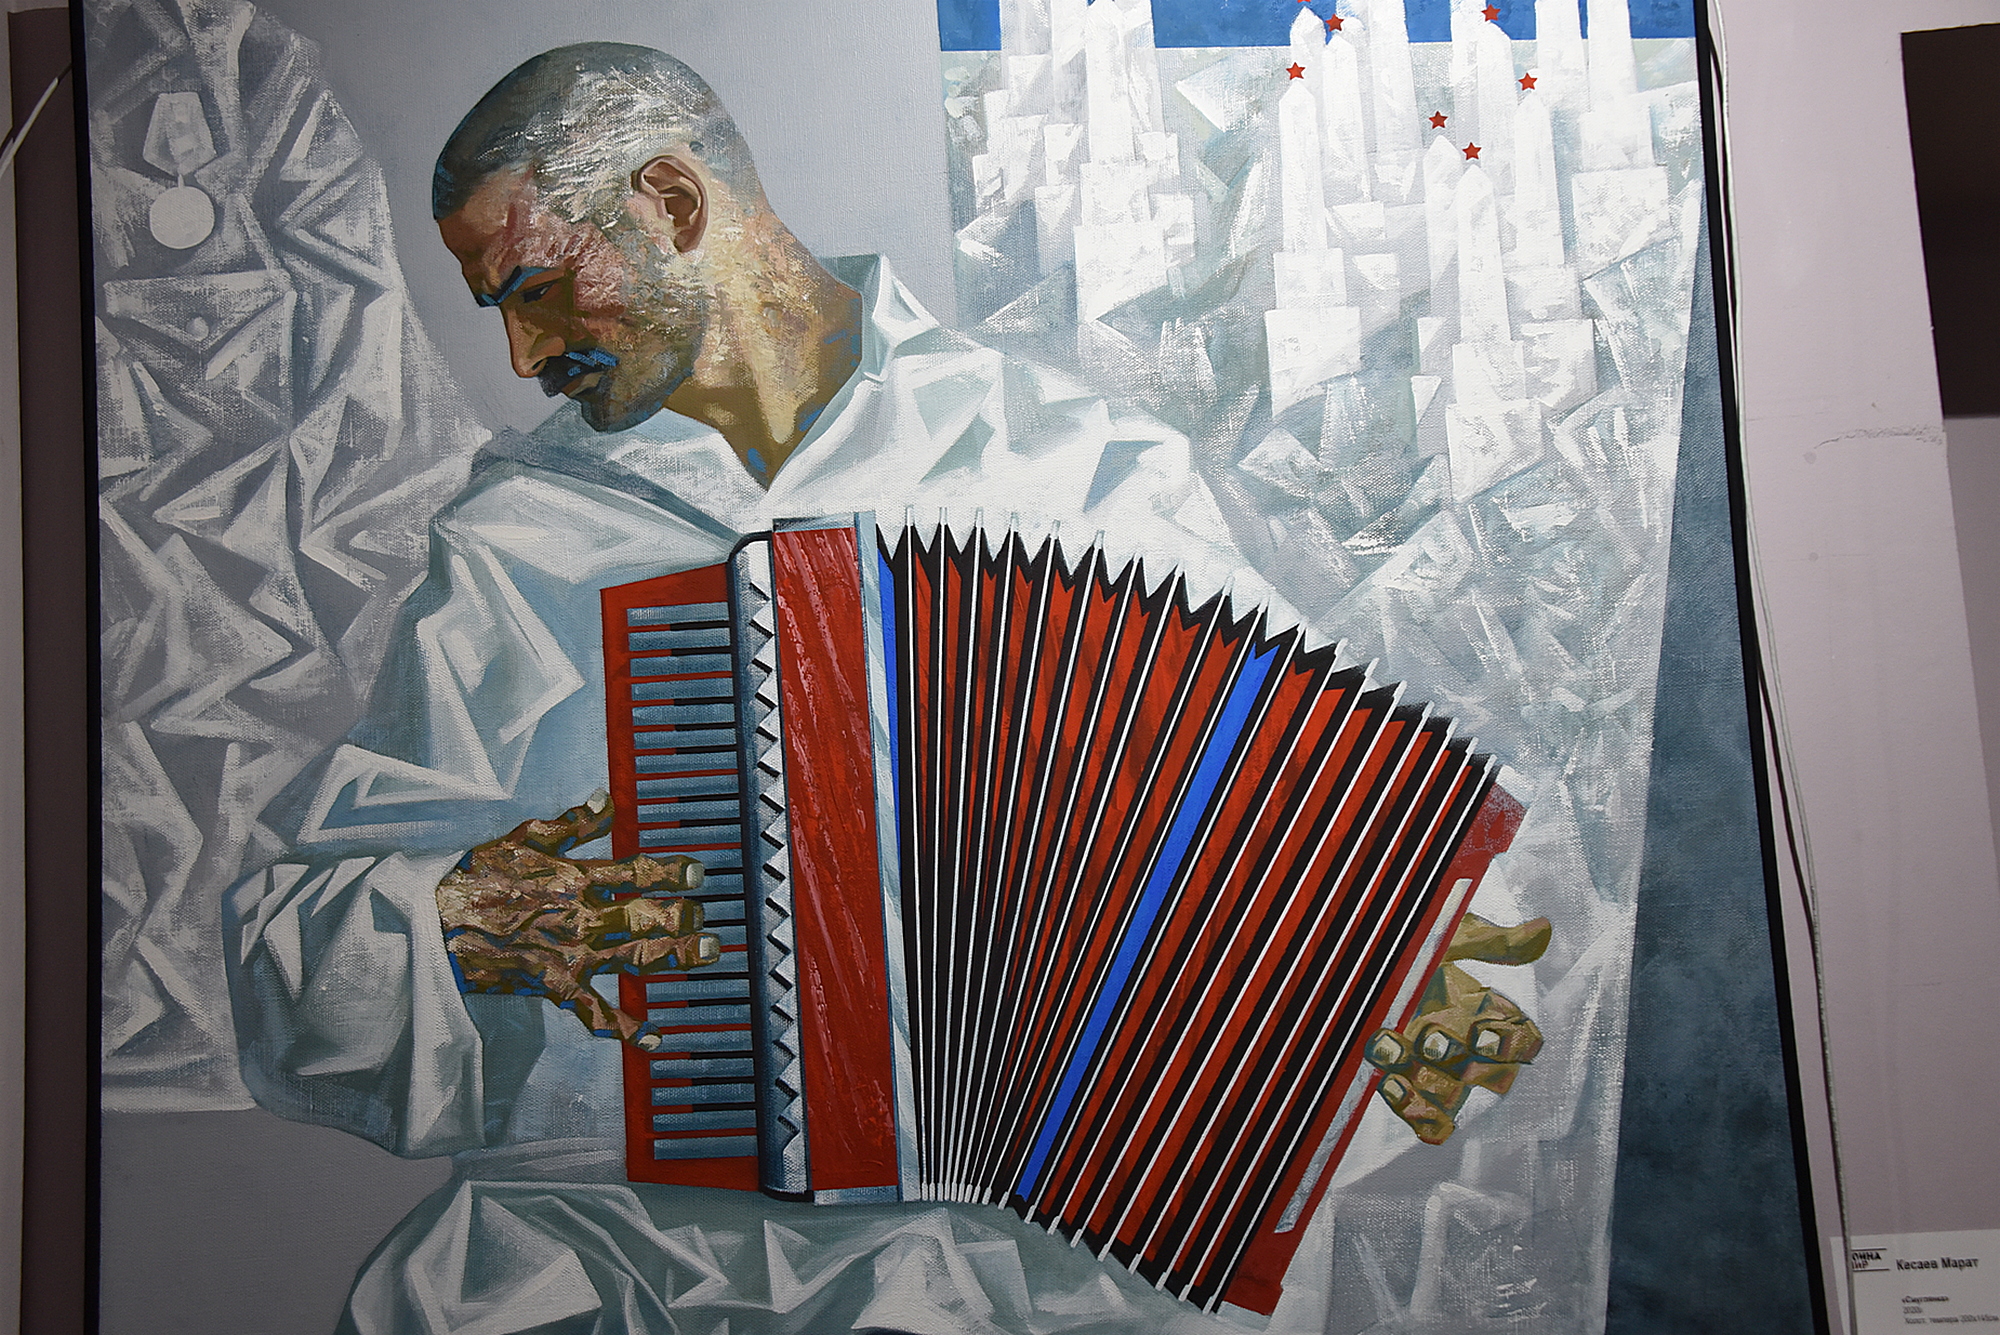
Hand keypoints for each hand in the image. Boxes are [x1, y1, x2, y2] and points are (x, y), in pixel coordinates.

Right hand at [435, 793, 719, 1048]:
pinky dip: (626, 1029)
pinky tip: (657, 1038)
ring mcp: (571, 956)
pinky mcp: (556, 987)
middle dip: (683, 916)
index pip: (635, 873)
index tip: (698, 873)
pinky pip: (596, 1014)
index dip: (671, 873)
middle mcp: (581, 918)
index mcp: (574, 879)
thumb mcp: (520, 840)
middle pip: (646, 917)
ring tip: (709, 953)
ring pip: (635, 959)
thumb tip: (606, 800)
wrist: (432, 927)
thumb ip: (571, 824)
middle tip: (706, 917)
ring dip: (676, 956)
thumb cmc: (474, 880)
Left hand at [1363, 912, 1551, 1143]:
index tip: (1480, 1034)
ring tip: (1394, 1061)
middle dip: (1464, 1063)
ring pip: (1454, 1101)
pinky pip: (1424, 1118)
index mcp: (1486, 1010)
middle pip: (1493, 1077)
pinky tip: (1388, 1083)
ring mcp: (1436, 1068)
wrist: (1355, 954)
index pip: (1524, 1040)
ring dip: (1429, 1088)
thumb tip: (1543, 930)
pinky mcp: (1405, 1082)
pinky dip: (1413, 1110)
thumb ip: (1490, 941)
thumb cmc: (1410, 944)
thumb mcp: (1446, 934)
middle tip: (1430, 1042)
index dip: (1511, 1044)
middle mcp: (1468, 1045)